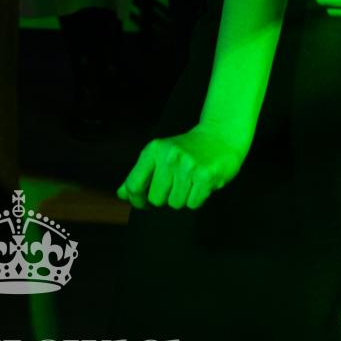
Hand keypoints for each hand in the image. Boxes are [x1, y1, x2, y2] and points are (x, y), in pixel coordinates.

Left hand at [118, 123, 247, 210]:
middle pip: (156, 199)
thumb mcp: (158, 155)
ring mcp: (187, 166)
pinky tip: (200, 184)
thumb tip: (121, 194)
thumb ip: (139, 175)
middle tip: (175, 185)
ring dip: (182, 198)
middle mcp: (168, 156)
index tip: (144, 202)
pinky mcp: (205, 176)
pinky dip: (197, 199)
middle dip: (165, 198)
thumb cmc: (185, 149)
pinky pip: (193, 204)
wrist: (220, 135)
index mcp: (153, 150)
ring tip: (190, 182)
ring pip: (175, 203)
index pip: (133, 184)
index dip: (137, 200)